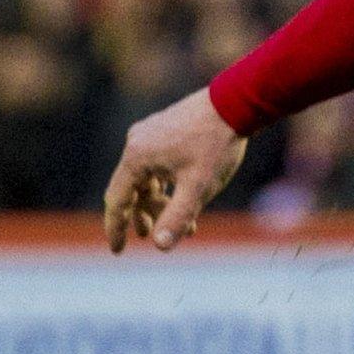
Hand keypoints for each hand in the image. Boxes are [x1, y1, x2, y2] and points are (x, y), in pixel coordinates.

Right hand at [103, 87, 246, 253]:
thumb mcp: (198, 186)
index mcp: (136, 157)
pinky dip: (170, 183)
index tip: (118, 251)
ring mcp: (151, 133)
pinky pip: (159, 163)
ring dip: (162, 201)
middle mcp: (137, 142)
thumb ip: (177, 217)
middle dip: (145, 215)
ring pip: (149, 177)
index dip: (116, 228)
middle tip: (151, 236)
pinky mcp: (165, 128)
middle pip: (133, 190)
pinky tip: (186, 195)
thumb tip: (160, 246)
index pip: (116, 201)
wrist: (237, 102)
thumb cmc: (216, 144)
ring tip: (185, 223)